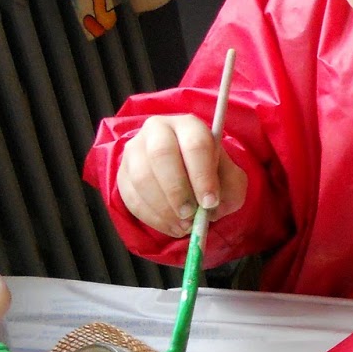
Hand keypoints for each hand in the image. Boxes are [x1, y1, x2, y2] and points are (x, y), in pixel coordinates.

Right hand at [117, 114, 246, 236]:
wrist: (185, 172)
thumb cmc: (210, 172)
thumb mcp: (231, 177)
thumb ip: (230, 189)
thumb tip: (212, 207)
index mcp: (189, 125)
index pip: (195, 144)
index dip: (202, 176)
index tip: (210, 202)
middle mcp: (157, 130)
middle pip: (161, 154)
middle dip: (177, 190)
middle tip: (190, 215)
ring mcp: (135, 150)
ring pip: (141, 177)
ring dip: (164, 208)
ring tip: (184, 225)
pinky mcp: (122, 173)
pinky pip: (131, 197)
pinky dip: (152, 217)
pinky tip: (172, 226)